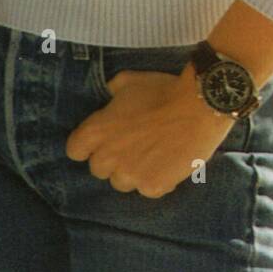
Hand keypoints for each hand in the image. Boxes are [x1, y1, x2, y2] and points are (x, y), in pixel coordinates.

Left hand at [65, 65, 234, 198]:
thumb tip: (108, 95)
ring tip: (150, 156)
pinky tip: (167, 164)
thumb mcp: (128, 81)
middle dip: (110, 159)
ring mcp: (131, 175)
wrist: (197, 107)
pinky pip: (147, 190)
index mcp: (97, 130)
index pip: (74, 150)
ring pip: (121, 183)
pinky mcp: (154, 187)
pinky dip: (155, 180)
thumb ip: (111, 92)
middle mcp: (109, 156)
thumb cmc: (161, 90)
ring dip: (131, 172)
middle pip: (98, 169)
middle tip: (130, 146)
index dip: (86, 145)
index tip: (100, 140)